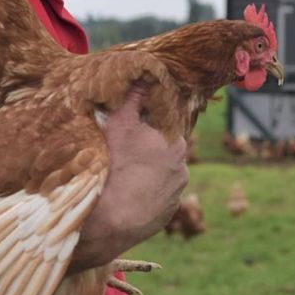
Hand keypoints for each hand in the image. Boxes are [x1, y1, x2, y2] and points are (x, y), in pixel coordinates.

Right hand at [70, 82, 188, 270]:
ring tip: (123, 178)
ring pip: (161, 175)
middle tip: (123, 156)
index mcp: (175, 141)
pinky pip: (157, 198)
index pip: (162, 128)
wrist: (111, 220)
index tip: (130, 136)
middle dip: (146, 152)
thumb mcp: (119, 124)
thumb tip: (145, 74)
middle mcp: (183, 166)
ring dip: (147, 174)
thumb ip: (134, 98)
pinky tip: (128, 194)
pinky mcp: (169, 213)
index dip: (145, 129)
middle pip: (163, 152)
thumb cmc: (115, 166)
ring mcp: (177, 192)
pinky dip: (146, 194)